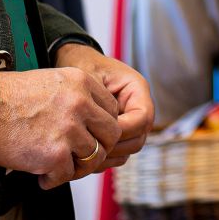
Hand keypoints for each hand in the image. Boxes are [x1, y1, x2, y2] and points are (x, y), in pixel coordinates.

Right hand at [0, 66, 120, 189]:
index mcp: (82, 82)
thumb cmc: (10, 97)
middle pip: (111, 134)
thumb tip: (98, 120)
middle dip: (98, 148)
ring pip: (94, 157)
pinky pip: (68, 175)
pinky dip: (54, 179)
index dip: (102, 127)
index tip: (88, 136)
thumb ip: (79, 96)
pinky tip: (41, 176)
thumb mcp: (52, 82)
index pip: (112, 110)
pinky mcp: (55, 154)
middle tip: (79, 156)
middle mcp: (80, 104)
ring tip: (58, 167)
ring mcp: (69, 129)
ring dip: (77, 167)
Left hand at [55, 43, 154, 168]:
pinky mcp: (120, 132)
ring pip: (129, 148)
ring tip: (85, 151)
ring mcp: (131, 122)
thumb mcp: (90, 78)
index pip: (142, 118)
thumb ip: (99, 102)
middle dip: (115, 145)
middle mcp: (139, 107)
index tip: (99, 131)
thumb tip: (107, 130)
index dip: (124, 129)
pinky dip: (105, 157)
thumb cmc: (84, 66)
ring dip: (110, 154)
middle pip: (139, 138)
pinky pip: (119, 152)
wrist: (75, 62)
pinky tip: (85, 153)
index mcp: (138, 89)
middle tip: (89, 146)